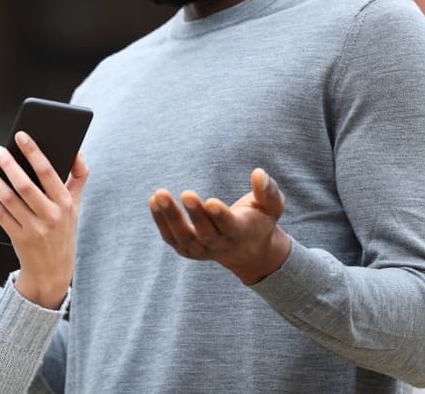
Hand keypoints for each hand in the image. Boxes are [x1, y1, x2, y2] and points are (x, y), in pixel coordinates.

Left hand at [0, 132, 88, 308]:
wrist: (53, 270)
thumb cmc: (63, 229)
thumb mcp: (75, 204)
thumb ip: (78, 177)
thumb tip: (76, 149)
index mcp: (65, 203)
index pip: (48, 172)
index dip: (33, 151)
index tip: (20, 135)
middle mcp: (51, 216)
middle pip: (24, 185)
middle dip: (9, 164)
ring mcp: (34, 229)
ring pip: (8, 199)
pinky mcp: (18, 239)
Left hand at [148, 167, 291, 284]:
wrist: (248, 251)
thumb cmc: (259, 221)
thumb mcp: (271, 207)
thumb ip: (267, 191)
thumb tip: (258, 172)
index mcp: (240, 233)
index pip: (229, 226)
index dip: (219, 216)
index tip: (211, 202)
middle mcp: (220, 245)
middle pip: (205, 233)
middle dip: (195, 214)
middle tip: (186, 193)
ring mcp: (201, 249)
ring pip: (184, 237)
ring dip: (171, 217)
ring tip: (159, 195)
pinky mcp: (187, 249)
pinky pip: (171, 238)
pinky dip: (160, 221)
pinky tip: (153, 201)